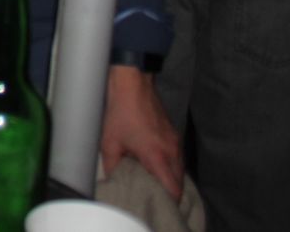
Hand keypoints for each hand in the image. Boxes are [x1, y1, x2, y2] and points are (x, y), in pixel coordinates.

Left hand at [100, 65, 182, 200]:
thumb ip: (113, 166)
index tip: (158, 205)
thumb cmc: (120, 112)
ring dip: (170, 178)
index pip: (173, 189)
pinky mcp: (173, 134)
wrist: (132, 84)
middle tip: (154, 196)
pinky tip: (155, 166)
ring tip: (154, 183)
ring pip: (179, 169)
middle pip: (179, 182)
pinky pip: (177, 157)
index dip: (168, 201)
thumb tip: (113, 180)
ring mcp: (175, 141)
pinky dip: (170, 165)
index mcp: (158, 156)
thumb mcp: (110, 142)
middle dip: (169, 192)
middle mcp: (172, 151)